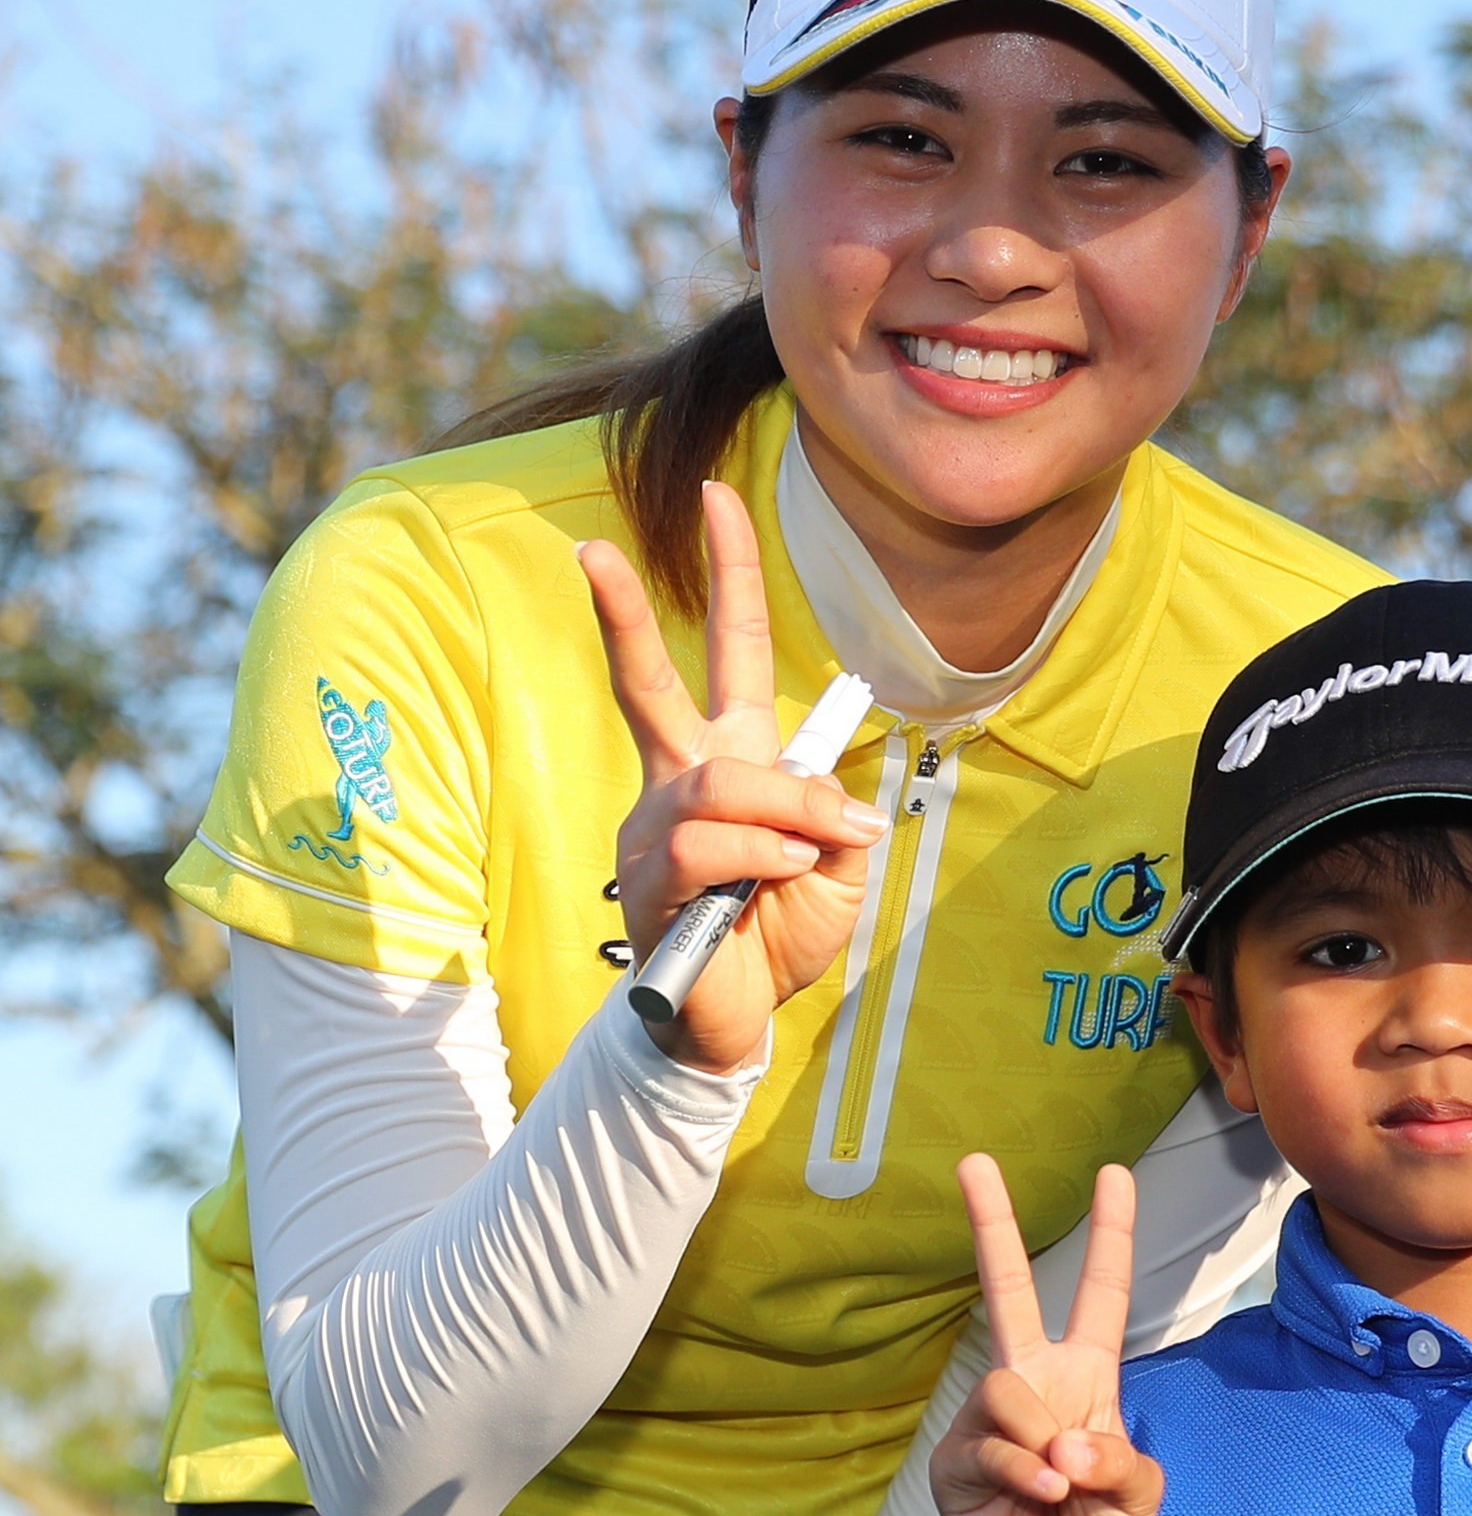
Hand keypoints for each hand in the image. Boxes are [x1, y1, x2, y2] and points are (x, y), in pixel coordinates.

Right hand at [581, 478, 888, 1072]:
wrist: (732, 1019)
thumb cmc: (778, 934)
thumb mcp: (839, 869)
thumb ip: (834, 817)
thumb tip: (824, 793)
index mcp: (731, 759)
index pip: (726, 652)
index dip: (729, 574)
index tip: (718, 496)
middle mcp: (681, 780)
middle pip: (648, 683)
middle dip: (624, 614)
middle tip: (588, 548)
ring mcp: (655, 828)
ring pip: (721, 784)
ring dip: (786, 815)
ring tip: (810, 858)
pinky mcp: (646, 881)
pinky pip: (709, 845)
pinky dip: (762, 857)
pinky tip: (779, 880)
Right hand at [933, 1157, 1160, 1515]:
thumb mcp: (1139, 1497)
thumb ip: (1120, 1463)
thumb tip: (1065, 1444)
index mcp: (1085, 1375)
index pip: (1100, 1293)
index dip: (1110, 1235)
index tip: (1112, 1173)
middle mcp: (1032, 1382)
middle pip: (1009, 1290)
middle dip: (991, 1224)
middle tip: (974, 1161)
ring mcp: (987, 1418)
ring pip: (1007, 1389)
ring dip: (1042, 1439)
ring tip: (1058, 1485)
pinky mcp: (954, 1460)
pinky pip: (988, 1444)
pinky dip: (1021, 1472)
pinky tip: (1037, 1497)